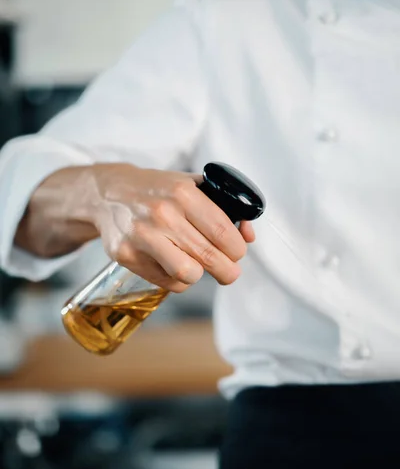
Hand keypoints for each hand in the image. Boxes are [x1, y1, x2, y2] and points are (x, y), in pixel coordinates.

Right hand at [89, 163, 253, 291]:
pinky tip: (174, 264)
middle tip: (228, 271)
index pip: (223, 232)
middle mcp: (162, 214)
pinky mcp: (126, 255)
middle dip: (228, 271)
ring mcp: (142, 237)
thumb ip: (223, 207)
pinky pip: (167, 282)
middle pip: (210, 258)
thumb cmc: (157, 190)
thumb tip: (248, 235)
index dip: (237, 249)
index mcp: (183, 193)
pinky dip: (178, 279)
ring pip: (188, 275)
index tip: (237, 252)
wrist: (107, 193)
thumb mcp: (190, 186)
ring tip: (198, 266)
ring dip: (200, 275)